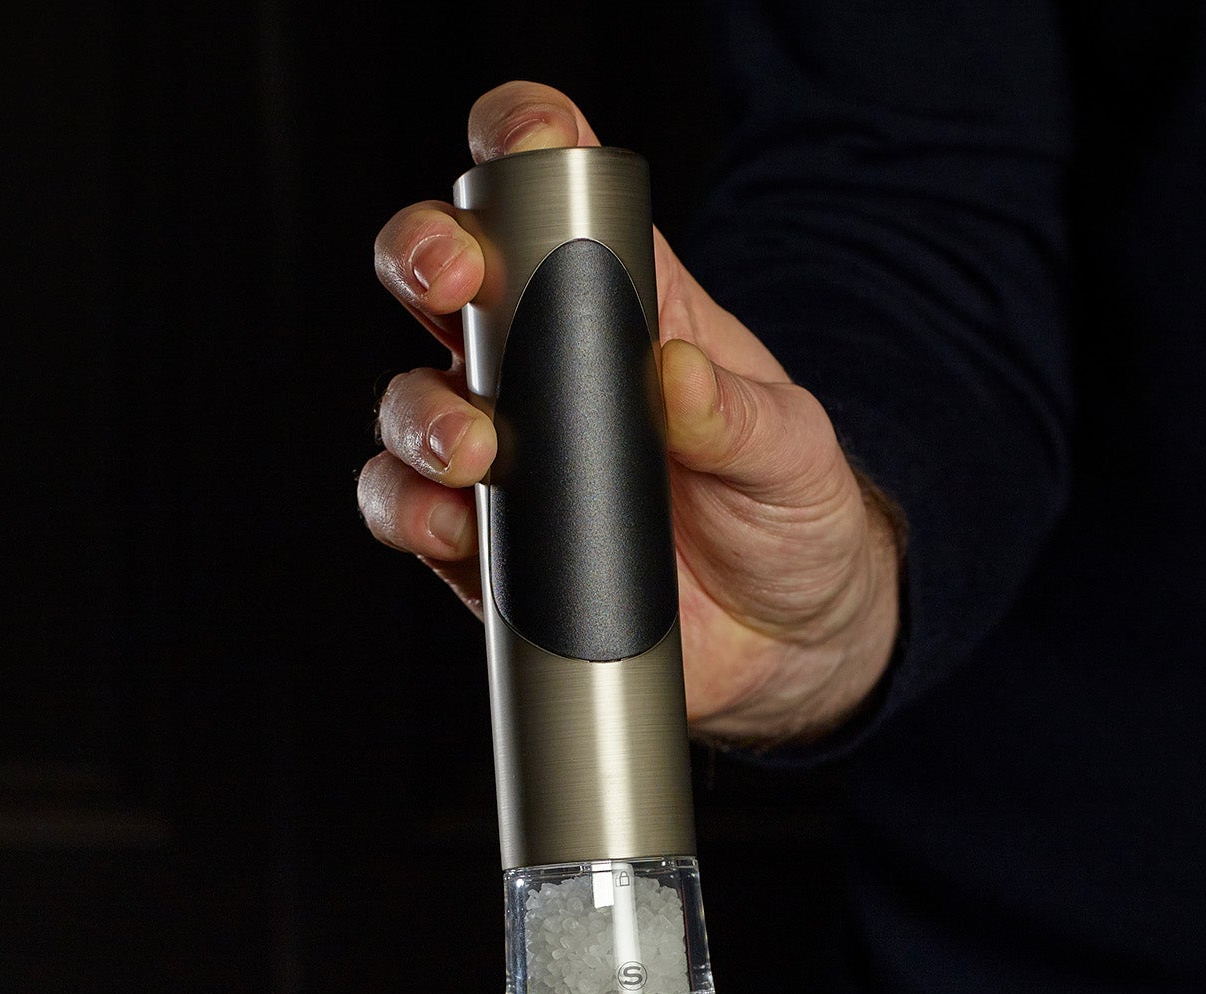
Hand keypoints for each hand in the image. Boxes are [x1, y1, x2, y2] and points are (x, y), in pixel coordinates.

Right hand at [359, 82, 900, 746]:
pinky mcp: (488, 549)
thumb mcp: (794, 452)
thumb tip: (676, 374)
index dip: (520, 142)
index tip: (522, 144)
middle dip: (425, 261)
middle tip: (453, 285)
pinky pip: (414, 516)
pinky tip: (450, 528)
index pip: (549, 193)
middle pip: (442, 280)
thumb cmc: (791, 514)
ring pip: (411, 404)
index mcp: (620, 301)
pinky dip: (413, 516)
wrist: (785, 639)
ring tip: (472, 452)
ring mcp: (505, 456)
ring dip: (418, 416)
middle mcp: (540, 366)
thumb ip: (740, 417)